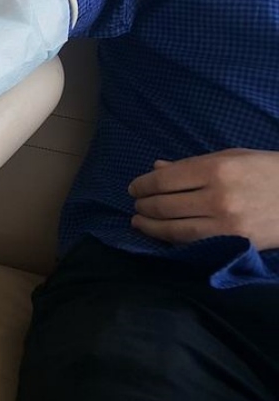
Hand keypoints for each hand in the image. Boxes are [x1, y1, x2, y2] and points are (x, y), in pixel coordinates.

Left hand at [128, 149, 278, 250]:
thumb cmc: (265, 170)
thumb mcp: (230, 157)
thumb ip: (190, 164)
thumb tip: (156, 168)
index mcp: (217, 169)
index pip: (165, 180)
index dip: (143, 185)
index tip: (134, 188)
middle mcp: (219, 197)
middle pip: (165, 205)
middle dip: (144, 205)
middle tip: (136, 204)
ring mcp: (227, 224)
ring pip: (174, 229)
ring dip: (150, 226)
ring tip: (139, 221)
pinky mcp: (235, 244)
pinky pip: (193, 243)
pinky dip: (171, 239)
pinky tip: (161, 235)